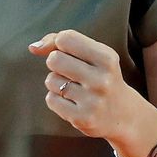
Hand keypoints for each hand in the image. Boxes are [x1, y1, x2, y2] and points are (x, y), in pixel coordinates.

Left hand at [29, 29, 144, 141]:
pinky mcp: (82, 119)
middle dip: (56, 63)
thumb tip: (33, 47)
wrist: (123, 114)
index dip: (59, 43)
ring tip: (74, 88)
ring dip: (56, 82)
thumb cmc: (101, 76)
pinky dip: (56, 99)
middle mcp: (102, 79)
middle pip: (54, 59)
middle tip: (70, 71)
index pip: (65, 38)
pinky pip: (51, 99)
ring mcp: (92, 101)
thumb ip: (62, 42)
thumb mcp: (93, 54)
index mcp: (107, 58)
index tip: (67, 51)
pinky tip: (72, 102)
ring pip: (50, 80)